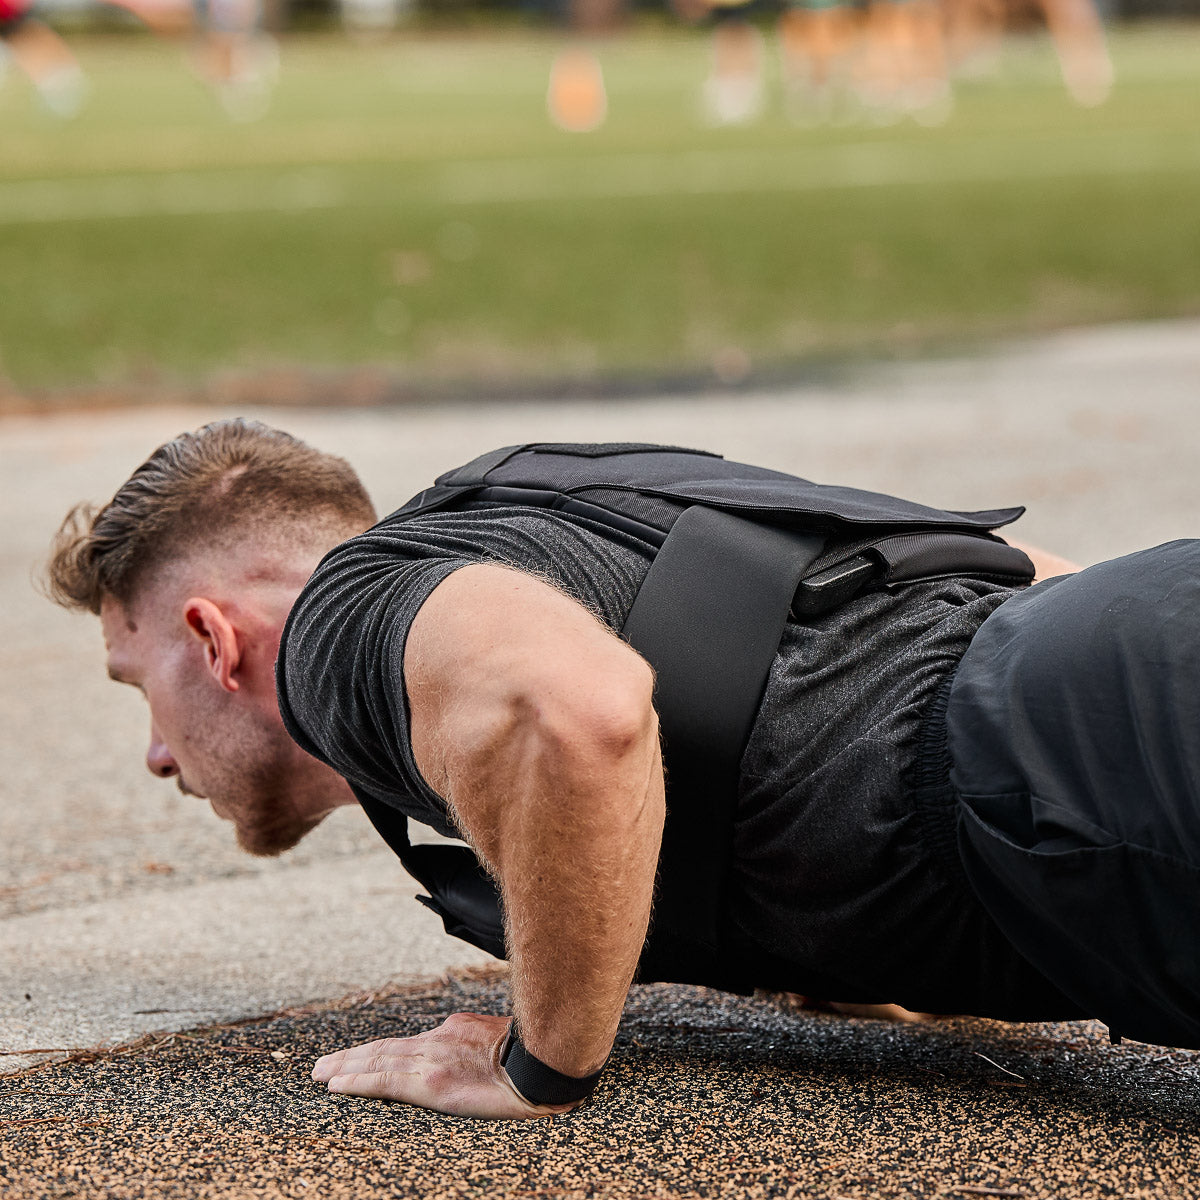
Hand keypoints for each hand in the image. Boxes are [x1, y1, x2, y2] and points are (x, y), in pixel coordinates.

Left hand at [311, 1012, 579, 1118]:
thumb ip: (481, 1044)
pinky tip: (337, 1086)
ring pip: (377, 1062)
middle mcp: (439, 1040)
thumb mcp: (503, 1039)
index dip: (380, 1050)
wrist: (545, 1064)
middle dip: (352, 1057)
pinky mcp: (431, 1083)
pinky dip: (358, 1082)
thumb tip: (478, 1056)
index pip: (409, 1044)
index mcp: (456, 1030)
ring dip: (345, 1068)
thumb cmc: (535, 1055)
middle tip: (322, 1065)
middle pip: (385, 1048)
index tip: (360, 1057)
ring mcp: (433, 1059)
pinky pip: (385, 1081)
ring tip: (321, 1074)